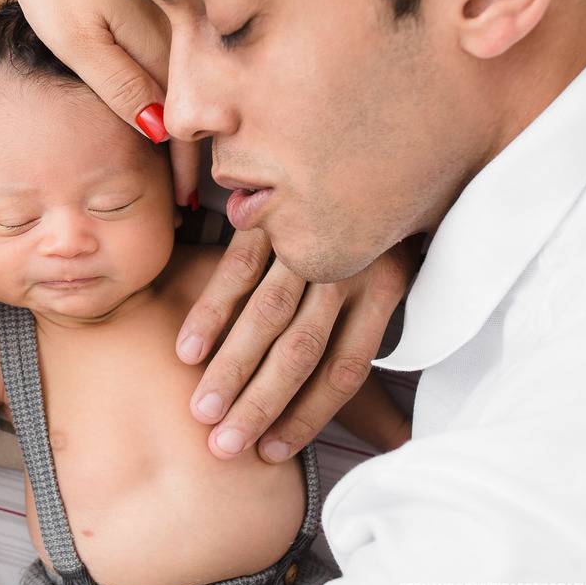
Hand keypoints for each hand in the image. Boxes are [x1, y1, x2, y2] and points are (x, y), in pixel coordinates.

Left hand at [0, 0, 196, 202]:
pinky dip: (175, 81)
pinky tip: (165, 95)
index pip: (183, 121)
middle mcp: (174, 27)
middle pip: (193, 102)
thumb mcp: (77, 39)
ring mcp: (167, 7)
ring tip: (182, 161)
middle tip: (190, 197)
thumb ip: (120, 86)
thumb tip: (157, 133)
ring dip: (187, 119)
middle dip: (192, 151)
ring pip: (187, 78)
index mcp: (158, 44)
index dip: (185, 166)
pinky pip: (175, 50)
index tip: (186, 203)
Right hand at [179, 232, 419, 462]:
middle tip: (223, 445)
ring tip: (201, 410)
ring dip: (229, 367)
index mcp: (386, 290)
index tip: (271, 452)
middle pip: (301, 350)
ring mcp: (306, 239)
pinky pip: (237, 269)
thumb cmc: (387, 224)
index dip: (308, 415)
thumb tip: (395, 436)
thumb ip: (378, 338)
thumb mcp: (400, 276)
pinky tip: (186, 350)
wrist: (384, 132)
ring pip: (267, 316)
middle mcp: (349, 268)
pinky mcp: (269, 216)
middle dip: (259, 403)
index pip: (345, 369)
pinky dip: (211, 311)